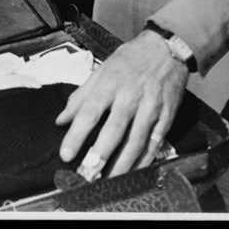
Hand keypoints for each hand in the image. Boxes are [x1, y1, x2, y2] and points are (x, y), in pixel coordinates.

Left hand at [56, 30, 188, 179]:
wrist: (166, 47)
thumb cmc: (130, 59)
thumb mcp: (101, 70)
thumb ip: (80, 96)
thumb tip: (61, 120)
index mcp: (109, 83)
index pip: (89, 111)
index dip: (77, 135)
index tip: (66, 154)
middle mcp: (129, 96)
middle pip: (114, 129)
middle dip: (100, 154)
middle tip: (88, 174)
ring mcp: (150, 106)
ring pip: (136, 140)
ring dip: (122, 164)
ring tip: (109, 181)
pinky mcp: (167, 115)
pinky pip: (155, 142)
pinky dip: (145, 160)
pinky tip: (135, 172)